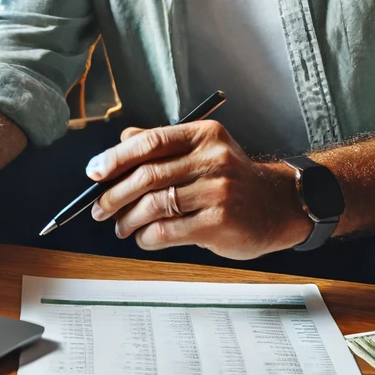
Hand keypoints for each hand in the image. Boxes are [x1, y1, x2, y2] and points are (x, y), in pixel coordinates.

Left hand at [87, 120, 310, 258]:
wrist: (279, 205)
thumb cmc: (233, 179)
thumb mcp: (204, 150)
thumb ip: (164, 144)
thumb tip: (120, 141)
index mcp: (203, 135)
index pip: (151, 142)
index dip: (116, 157)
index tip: (94, 172)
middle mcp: (212, 159)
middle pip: (148, 175)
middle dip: (114, 194)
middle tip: (99, 208)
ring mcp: (218, 191)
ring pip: (155, 205)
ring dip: (128, 219)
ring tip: (121, 227)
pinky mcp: (220, 222)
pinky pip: (169, 231)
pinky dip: (147, 237)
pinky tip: (144, 238)